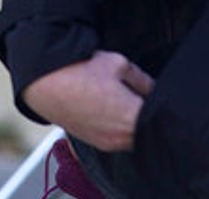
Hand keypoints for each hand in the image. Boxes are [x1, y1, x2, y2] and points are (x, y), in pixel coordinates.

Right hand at [22, 50, 154, 151]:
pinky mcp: (96, 144)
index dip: (163, 106)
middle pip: (150, 131)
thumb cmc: (79, 71)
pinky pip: (116, 139)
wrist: (45, 84)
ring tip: (120, 103)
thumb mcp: (118, 64)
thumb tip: (154, 89)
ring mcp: (108, 144)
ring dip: (132, 124)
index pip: (164, 119)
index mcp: (133, 118)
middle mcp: (122, 137)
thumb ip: (143, 79)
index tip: (160, 98)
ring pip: (133, 137)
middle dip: (149, 116)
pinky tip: (108, 110)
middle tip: (139, 97)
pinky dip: (117, 128)